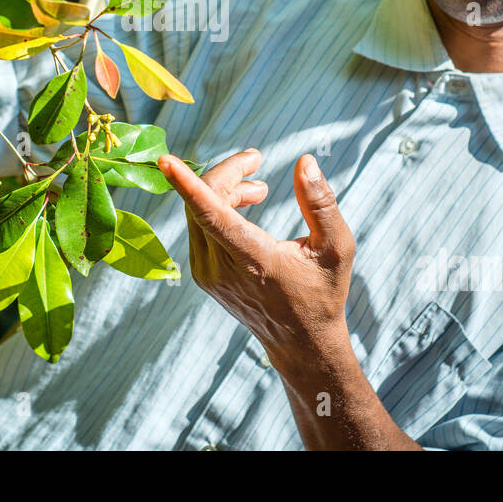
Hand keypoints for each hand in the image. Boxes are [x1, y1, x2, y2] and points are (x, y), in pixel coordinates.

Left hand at [157, 149, 355, 369]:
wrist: (300, 342)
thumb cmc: (322, 292)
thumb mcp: (336, 247)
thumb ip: (320, 203)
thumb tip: (305, 161)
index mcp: (254, 261)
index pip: (212, 216)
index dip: (188, 185)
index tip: (166, 161)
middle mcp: (221, 269)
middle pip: (203, 202)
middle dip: (228, 172)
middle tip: (256, 159)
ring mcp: (207, 273)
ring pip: (196, 212)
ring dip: (223, 188)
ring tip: (260, 189)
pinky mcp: (202, 274)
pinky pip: (198, 226)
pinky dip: (216, 205)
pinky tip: (244, 206)